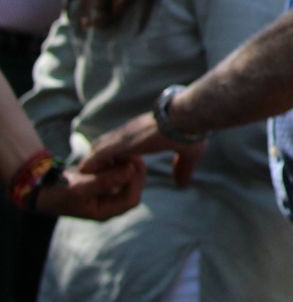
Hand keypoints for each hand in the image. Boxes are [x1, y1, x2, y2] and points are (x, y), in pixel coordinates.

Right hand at [33, 157, 145, 219]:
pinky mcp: (103, 181)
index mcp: (106, 211)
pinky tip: (111, 152)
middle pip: (134, 187)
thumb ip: (105, 180)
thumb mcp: (80, 188)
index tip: (131, 163)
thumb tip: (131, 170)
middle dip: (134, 170)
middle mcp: (110, 203)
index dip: (135, 182)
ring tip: (119, 151)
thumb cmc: (58, 192)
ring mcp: (107, 192)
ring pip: (128, 177)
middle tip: (130, 153)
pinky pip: (118, 171)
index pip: (132, 199)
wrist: (41, 188)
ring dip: (126, 164)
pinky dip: (117, 162)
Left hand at [81, 112, 206, 188]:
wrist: (187, 116)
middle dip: (99, 164)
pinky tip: (97, 183)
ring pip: (91, 153)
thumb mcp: (188, 153)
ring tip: (100, 184)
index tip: (122, 171)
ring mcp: (120, 138)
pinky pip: (92, 162)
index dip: (115, 158)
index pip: (116, 143)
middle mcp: (127, 134)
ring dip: (94, 169)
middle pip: (98, 146)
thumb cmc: (191, 130)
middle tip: (107, 181)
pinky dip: (92, 173)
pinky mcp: (116, 145)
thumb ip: (182, 168)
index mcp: (140, 133)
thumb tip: (182, 185)